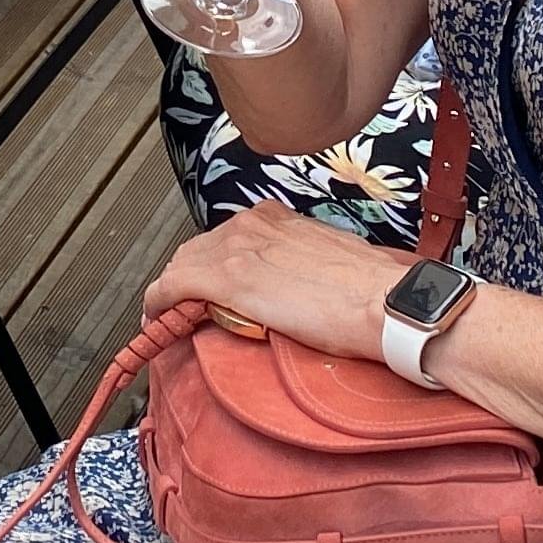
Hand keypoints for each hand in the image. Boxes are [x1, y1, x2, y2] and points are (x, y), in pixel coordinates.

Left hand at [140, 204, 405, 363]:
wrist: (385, 301)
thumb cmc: (370, 289)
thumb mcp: (325, 261)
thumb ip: (297, 265)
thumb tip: (291, 288)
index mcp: (274, 218)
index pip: (225, 239)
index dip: (210, 267)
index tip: (208, 289)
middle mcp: (250, 224)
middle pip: (197, 251)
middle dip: (189, 280)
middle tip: (189, 311)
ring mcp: (235, 248)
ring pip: (181, 267)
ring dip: (176, 294)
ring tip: (175, 321)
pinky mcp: (225, 279)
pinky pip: (171, 288)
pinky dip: (159, 306)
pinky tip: (157, 324)